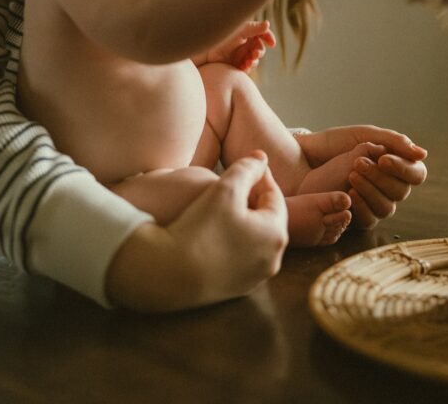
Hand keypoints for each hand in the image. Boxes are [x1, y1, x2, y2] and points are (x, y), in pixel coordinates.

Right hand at [105, 152, 287, 311]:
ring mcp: (255, 277)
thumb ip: (247, 168)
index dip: (259, 176)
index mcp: (276, 234)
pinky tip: (215, 231)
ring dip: (244, 220)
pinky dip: (234, 240)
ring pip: (254, 238)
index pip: (274, 196)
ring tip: (223, 206)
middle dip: (253, 199)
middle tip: (235, 184)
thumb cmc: (202, 226)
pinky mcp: (236, 289)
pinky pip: (241, 256)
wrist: (170, 273)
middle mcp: (273, 260)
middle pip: (267, 218)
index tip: (245, 165)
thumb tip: (262, 159)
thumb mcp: (226, 188)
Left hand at [199, 20, 275, 71]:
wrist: (206, 51)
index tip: (272, 43)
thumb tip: (268, 23)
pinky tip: (244, 66)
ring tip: (249, 61)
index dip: (269, 38)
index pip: (263, 34)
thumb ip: (254, 28)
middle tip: (254, 54)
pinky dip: (248, 67)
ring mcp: (241, 55)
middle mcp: (246, 44)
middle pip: (260, 49)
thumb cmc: (222, 36)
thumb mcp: (240, 31)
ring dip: (254, 61)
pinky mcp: (237, 65)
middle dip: (259, 52)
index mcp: (247, 33)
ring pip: (255, 59)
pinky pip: (247, 68)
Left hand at [294, 125, 427, 228]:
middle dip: (380, 177)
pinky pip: (370, 219)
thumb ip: (394, 142)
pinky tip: (349, 193)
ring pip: (388, 207)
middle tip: (358, 163)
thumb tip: (422, 154)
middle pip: (402, 191)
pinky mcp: (359, 215)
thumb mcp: (365, 136)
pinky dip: (361, 206)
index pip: (416, 174)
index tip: (383, 159)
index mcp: (395, 165)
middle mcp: (389, 186)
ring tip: (351, 175)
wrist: (307, 158)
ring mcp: (375, 202)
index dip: (403, 169)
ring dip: (370, 190)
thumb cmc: (336, 144)